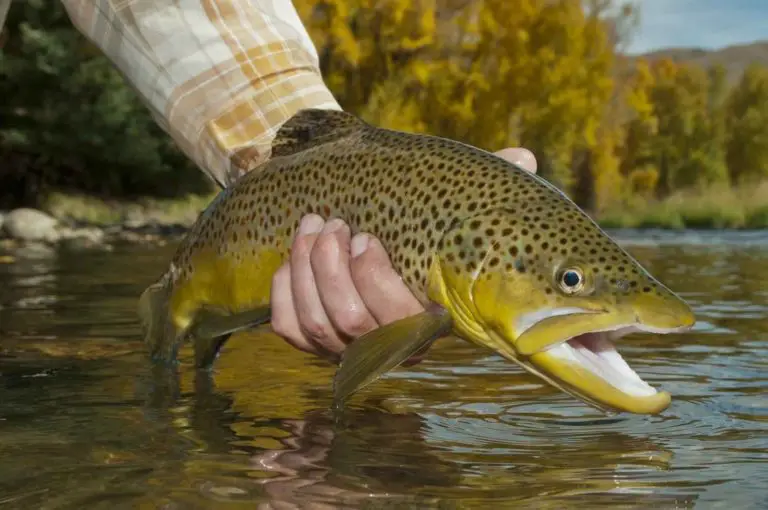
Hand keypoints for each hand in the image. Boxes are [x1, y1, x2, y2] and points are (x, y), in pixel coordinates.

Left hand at [270, 147, 537, 361]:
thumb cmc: (414, 221)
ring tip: (310, 227)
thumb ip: (486, 188)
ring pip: (319, 326)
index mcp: (426, 316)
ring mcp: (346, 345)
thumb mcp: (449, 204)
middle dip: (332, 269)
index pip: (401, 322)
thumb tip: (523, 158)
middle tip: (331, 224)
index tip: (365, 236)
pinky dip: (285, 294)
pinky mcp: (310, 340)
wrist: (364, 232)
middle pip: (352, 323)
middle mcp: (387, 341)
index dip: (375, 281)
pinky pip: (290, 330)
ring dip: (306, 271)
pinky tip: (288, 260)